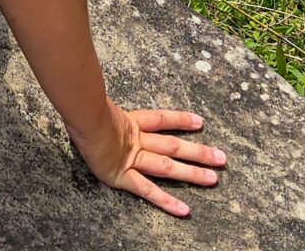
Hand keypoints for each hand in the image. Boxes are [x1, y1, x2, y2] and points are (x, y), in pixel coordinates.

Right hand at [77, 103, 227, 216]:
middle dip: (198, 152)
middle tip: (222, 158)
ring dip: (192, 173)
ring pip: (168, 166)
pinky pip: (148, 190)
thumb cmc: (82, 108)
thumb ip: (100, 104)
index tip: (199, 122)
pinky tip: (183, 210)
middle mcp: (136, 141)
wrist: (83, 117)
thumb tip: (93, 95)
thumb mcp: (94, 103)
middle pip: (173, 145)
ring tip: (213, 179)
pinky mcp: (123, 176)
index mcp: (129, 124)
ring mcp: (131, 159)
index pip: (161, 120)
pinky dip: (166, 201)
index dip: (180, 120)